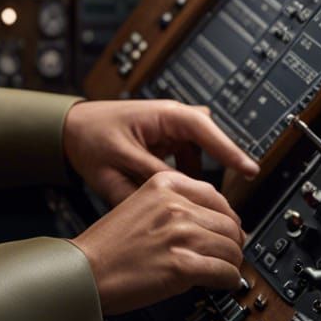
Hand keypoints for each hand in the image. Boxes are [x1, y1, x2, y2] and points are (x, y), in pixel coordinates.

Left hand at [63, 99, 258, 205]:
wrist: (69, 130)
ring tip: (202, 205)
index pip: (206, 129)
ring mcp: (168, 131)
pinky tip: (181, 198)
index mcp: (163, 115)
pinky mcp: (164, 143)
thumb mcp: (119, 162)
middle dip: (220, 167)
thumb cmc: (90, 137)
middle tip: (227, 200)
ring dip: (201, 177)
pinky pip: (187, 161)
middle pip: (210, 141)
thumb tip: (178, 200)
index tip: (251, 170)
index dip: (230, 151)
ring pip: (200, 154)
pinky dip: (188, 179)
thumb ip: (150, 180)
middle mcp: (171, 120)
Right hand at [71, 170, 244, 314]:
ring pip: (231, 248)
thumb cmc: (110, 244)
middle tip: (228, 255)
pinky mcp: (183, 265)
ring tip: (223, 270)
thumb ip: (174, 205)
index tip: (227, 229)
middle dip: (232, 242)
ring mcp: (180, 234)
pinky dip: (228, 280)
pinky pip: (225, 272)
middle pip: (229, 223)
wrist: (87, 269)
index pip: (216, 196)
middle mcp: (175, 205)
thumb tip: (213, 222)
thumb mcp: (141, 204)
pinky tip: (220, 283)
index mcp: (163, 184)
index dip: (227, 217)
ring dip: (232, 263)